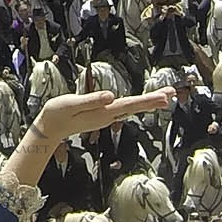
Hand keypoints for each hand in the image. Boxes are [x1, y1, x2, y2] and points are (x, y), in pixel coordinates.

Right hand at [34, 88, 173, 145]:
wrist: (49, 128)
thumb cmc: (57, 114)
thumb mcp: (71, 104)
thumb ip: (92, 100)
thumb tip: (111, 97)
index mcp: (102, 112)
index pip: (130, 104)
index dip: (148, 100)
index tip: (165, 98)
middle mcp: (108, 116)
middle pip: (135, 107)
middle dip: (154, 100)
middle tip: (173, 93)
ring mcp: (106, 117)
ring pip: (132, 108)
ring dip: (148, 102)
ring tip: (165, 96)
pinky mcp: (102, 115)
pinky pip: (125, 109)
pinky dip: (137, 104)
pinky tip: (143, 102)